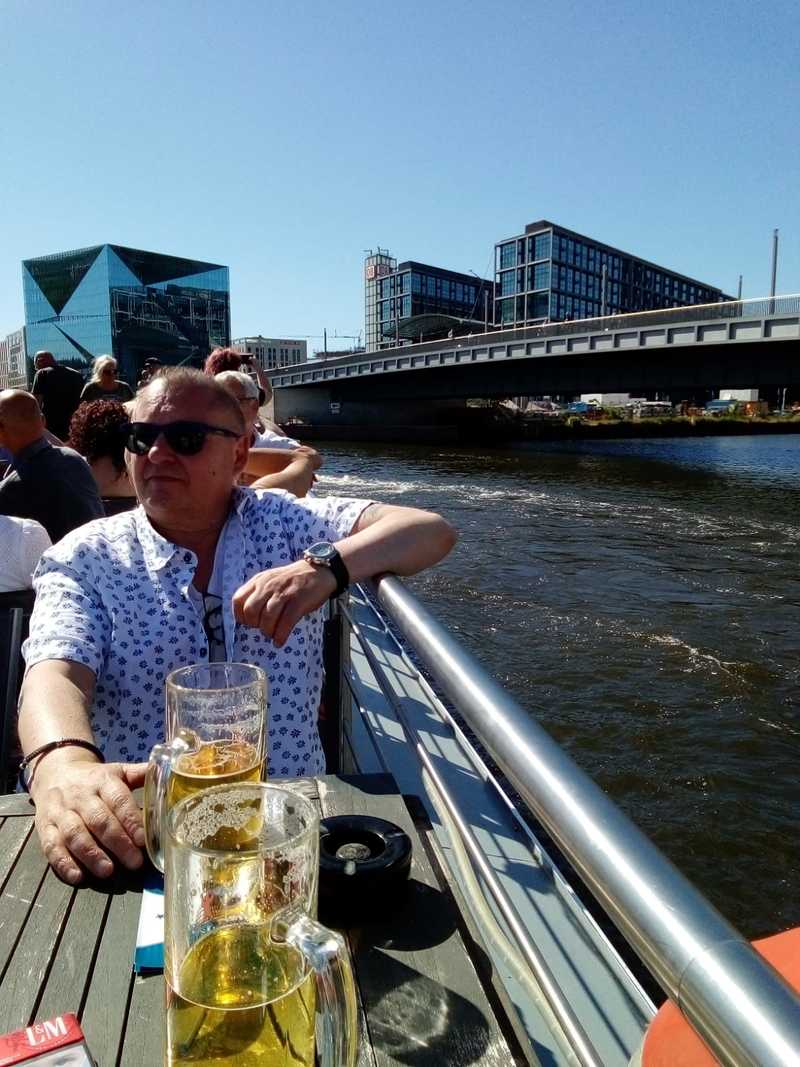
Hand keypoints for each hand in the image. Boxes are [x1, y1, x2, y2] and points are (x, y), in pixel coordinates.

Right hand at [30, 756, 147, 884]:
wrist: (55, 772)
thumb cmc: (95, 779)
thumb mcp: (118, 771)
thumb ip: (141, 775)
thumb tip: (169, 773)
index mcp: (103, 780)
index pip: (118, 800)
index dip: (130, 820)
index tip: (142, 840)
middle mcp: (80, 795)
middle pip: (98, 819)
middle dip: (117, 843)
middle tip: (134, 862)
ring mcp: (61, 811)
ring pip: (74, 833)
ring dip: (91, 854)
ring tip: (108, 871)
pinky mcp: (44, 826)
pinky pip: (51, 845)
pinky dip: (63, 862)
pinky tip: (77, 876)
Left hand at [232, 560, 335, 646]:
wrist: (319, 571)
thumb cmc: (293, 581)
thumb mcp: (271, 580)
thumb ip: (258, 593)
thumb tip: (249, 617)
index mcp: (259, 581)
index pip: (238, 600)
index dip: (240, 616)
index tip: (249, 623)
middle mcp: (268, 586)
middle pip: (250, 611)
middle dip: (254, 625)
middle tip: (263, 628)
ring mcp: (284, 593)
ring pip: (267, 618)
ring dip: (268, 632)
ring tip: (273, 635)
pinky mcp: (298, 601)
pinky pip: (285, 623)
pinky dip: (281, 636)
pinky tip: (280, 641)